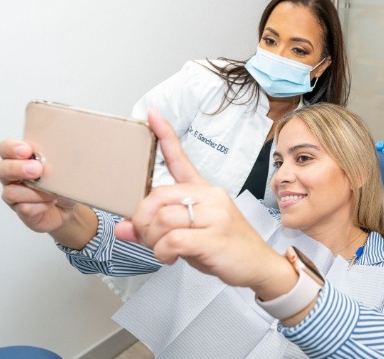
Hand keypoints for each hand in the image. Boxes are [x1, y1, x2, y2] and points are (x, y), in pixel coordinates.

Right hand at [0, 139, 77, 232]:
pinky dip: (41, 205)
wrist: (70, 205)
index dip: (12, 148)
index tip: (26, 151)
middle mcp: (12, 175)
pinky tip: (51, 203)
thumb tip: (49, 163)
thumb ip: (55, 160)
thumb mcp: (64, 166)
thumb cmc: (63, 181)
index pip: (6, 148)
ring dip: (36, 192)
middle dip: (18, 168)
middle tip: (37, 170)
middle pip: (2, 169)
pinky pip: (25, 208)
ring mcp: (14, 194)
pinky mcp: (21, 210)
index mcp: (20, 158)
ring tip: (53, 192)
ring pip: (13, 192)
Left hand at [115, 110, 293, 294]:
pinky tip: (172, 257)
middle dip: (143, 220)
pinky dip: (163, 252)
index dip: (165, 137)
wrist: (260, 267)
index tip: (152, 115)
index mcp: (206, 192)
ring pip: (162, 219)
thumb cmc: (227, 249)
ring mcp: (214, 216)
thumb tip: (124, 228)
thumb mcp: (190, 236)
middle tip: (146, 236)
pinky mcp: (213, 237)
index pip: (181, 160)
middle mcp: (211, 198)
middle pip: (158, 195)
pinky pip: (172, 239)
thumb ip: (157, 229)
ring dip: (153, 240)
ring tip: (164, 250)